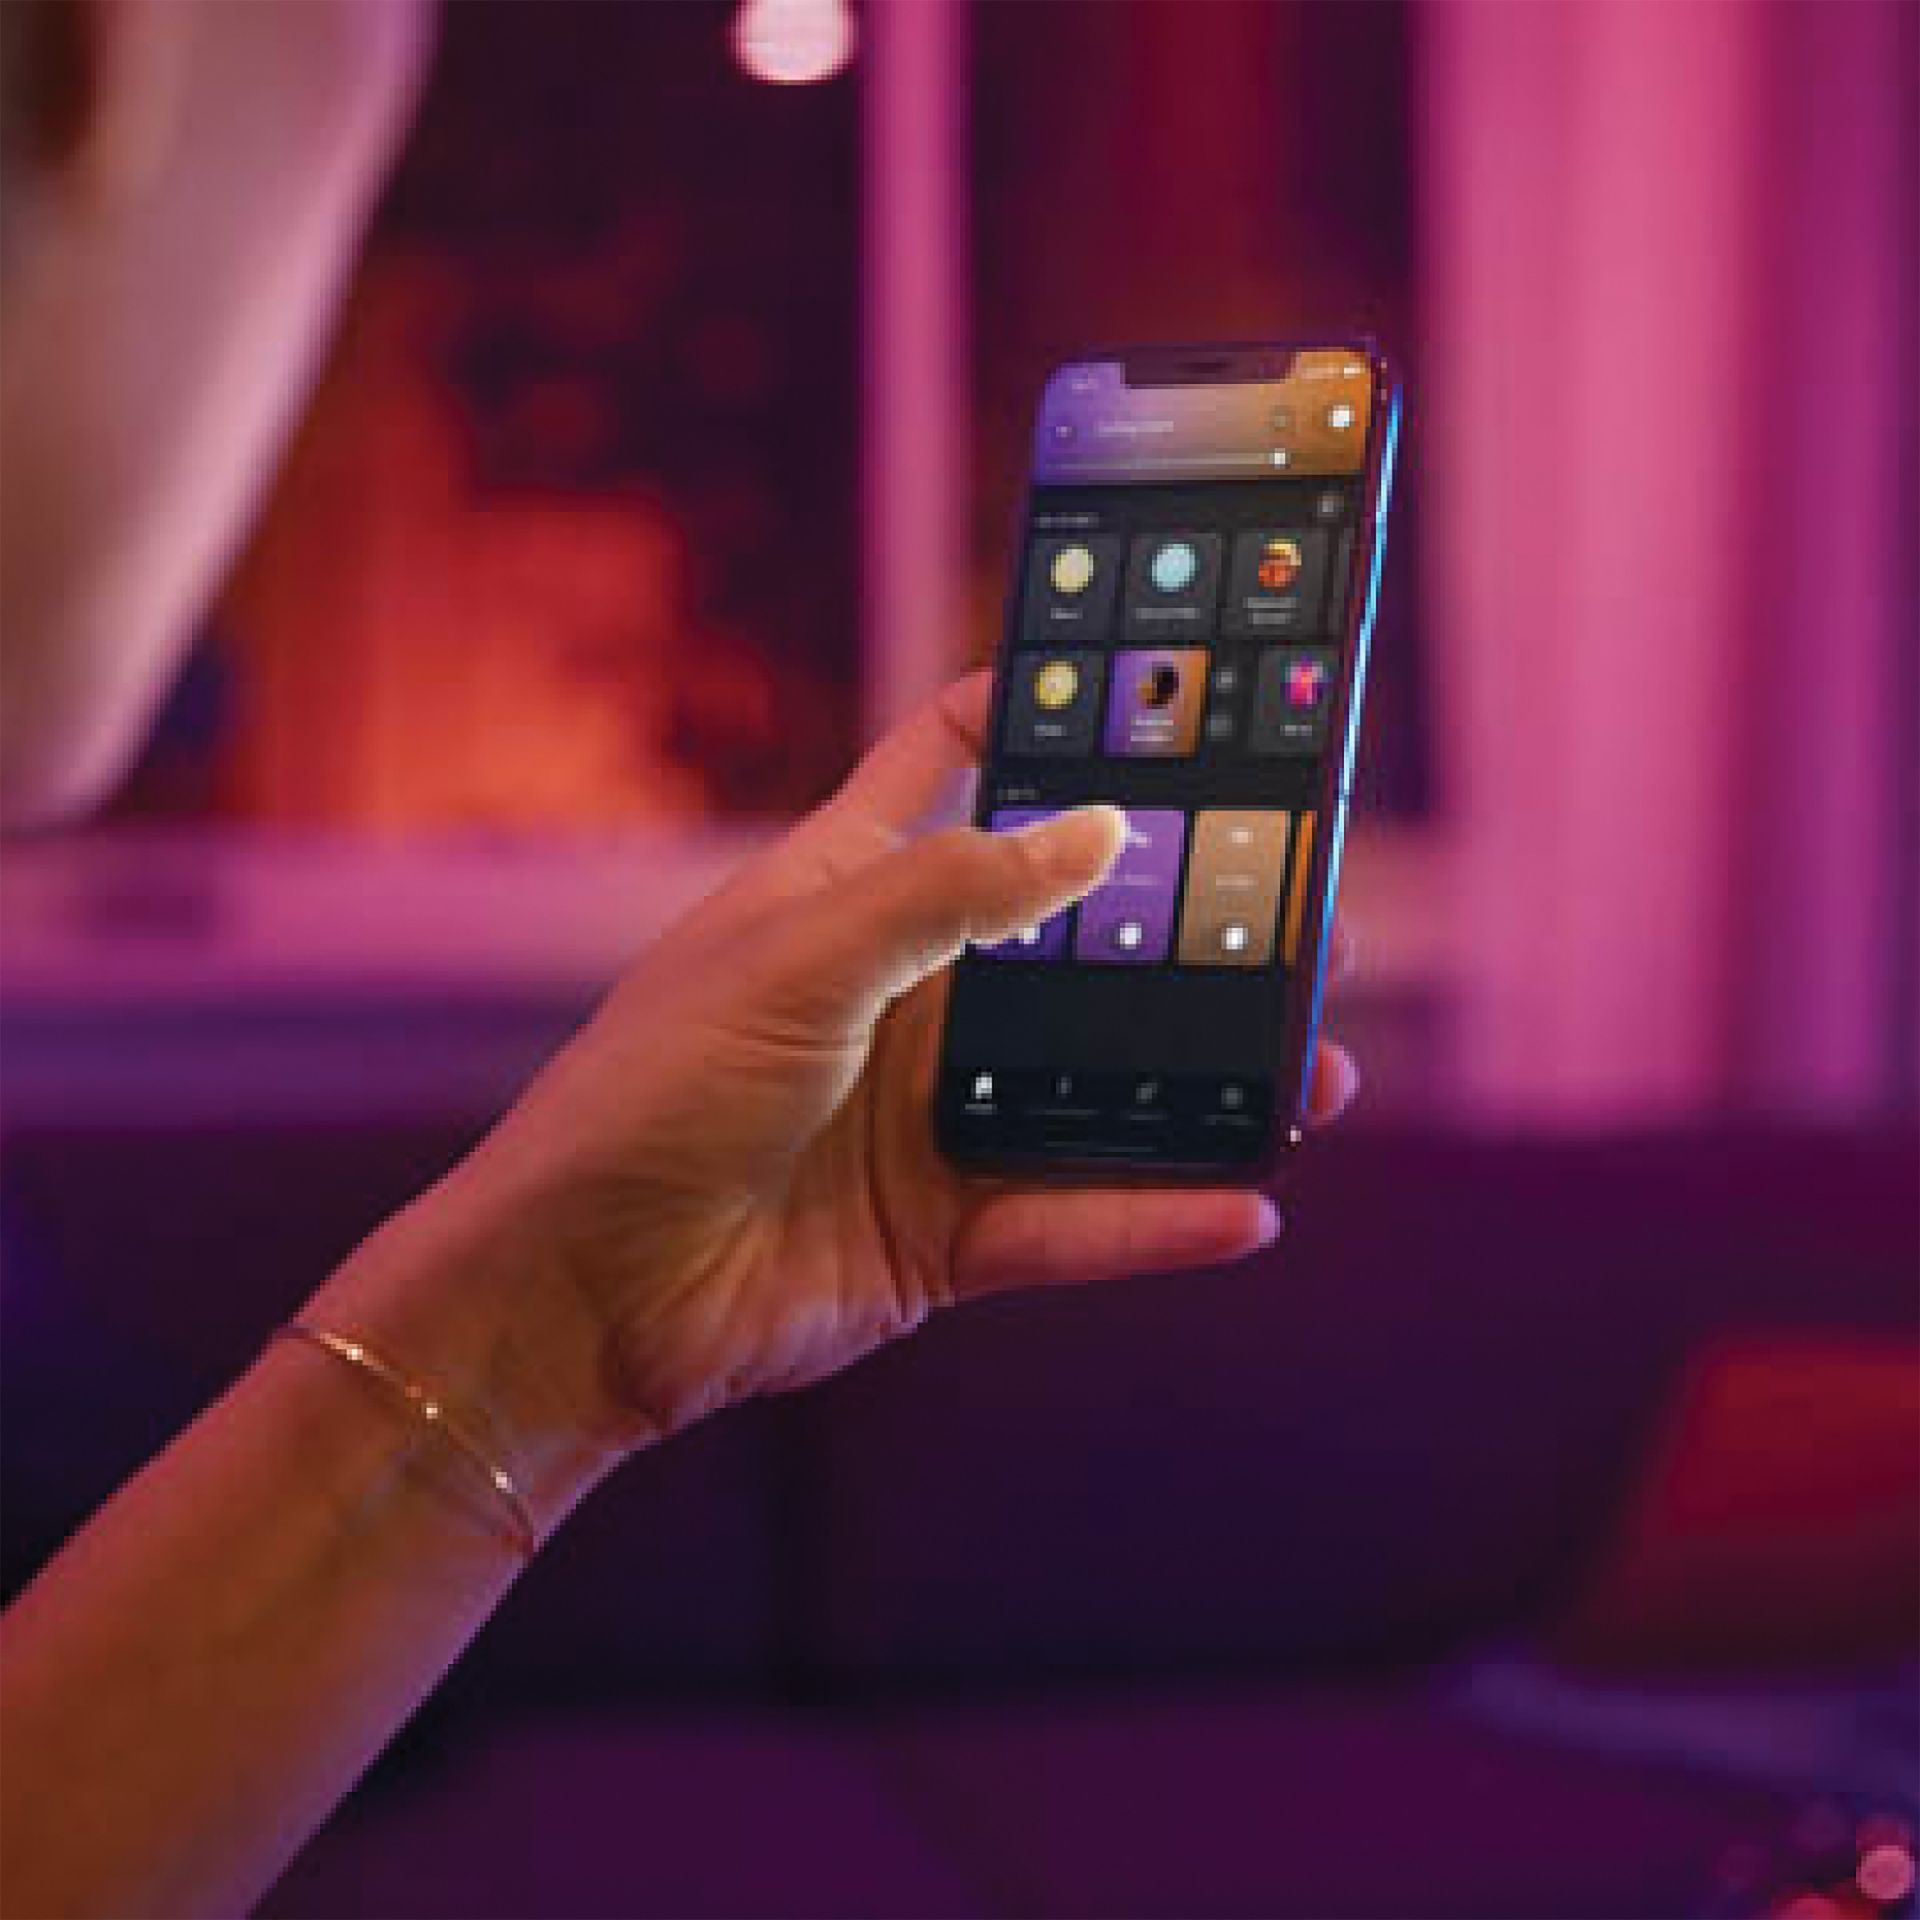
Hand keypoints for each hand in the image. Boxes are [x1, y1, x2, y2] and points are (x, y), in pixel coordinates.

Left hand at [316, 676, 1357, 1523]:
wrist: (581, 1292)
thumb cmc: (655, 1090)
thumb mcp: (802, 957)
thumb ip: (951, 892)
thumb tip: (1099, 835)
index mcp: (848, 895)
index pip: (949, 769)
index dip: (1036, 715)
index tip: (1143, 683)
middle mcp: (902, 998)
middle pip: (1064, 943)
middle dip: (1172, 926)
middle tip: (1289, 907)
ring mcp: (926, 1117)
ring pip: (1095, 1090)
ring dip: (1199, 1086)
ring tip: (1311, 1075)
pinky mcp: (940, 1232)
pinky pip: (1068, 1222)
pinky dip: (1151, 1219)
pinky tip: (1242, 1206)